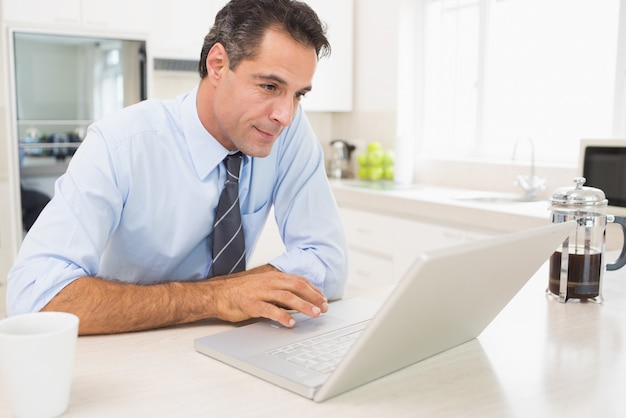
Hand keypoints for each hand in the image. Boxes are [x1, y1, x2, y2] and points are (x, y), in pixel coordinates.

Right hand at [209, 267, 327, 326]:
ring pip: (287, 297)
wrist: (217, 294)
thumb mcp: (263, 287)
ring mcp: (260, 292)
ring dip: (303, 306)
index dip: (313, 290)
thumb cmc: (241, 292)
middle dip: (313, 297)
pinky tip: (291, 323)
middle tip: (324, 308)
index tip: (323, 299)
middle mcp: (269, 282)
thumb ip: (279, 292)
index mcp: (273, 277)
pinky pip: (270, 310)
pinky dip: (282, 316)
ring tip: (314, 314)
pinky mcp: (251, 304)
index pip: (299, 281)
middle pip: (297, 287)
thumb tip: (299, 301)